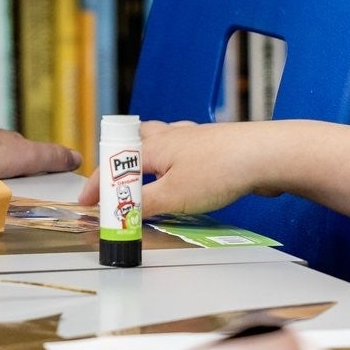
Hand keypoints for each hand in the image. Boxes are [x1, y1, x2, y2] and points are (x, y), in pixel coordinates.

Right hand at [76, 120, 280, 215]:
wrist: (264, 155)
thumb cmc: (218, 171)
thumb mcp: (173, 197)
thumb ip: (143, 205)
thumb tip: (121, 213)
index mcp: (154, 146)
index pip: (115, 165)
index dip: (97, 185)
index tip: (85, 202)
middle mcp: (171, 136)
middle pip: (138, 140)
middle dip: (122, 159)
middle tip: (114, 179)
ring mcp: (194, 138)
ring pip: (163, 142)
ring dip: (149, 156)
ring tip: (145, 174)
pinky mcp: (215, 146)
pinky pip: (184, 150)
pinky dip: (174, 161)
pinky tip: (185, 174)